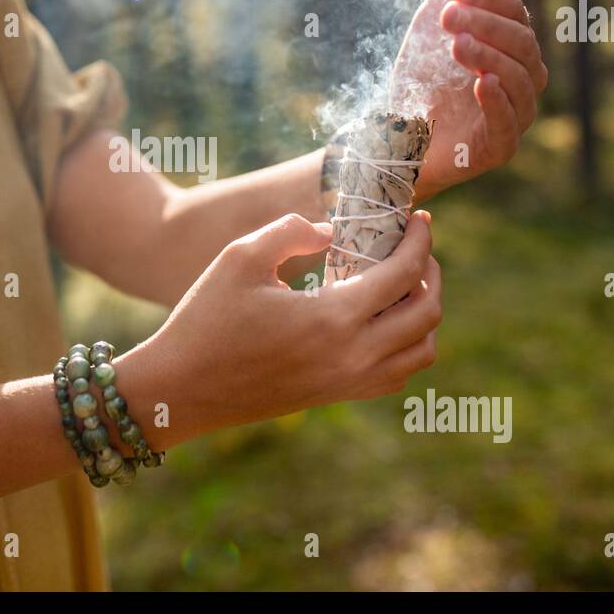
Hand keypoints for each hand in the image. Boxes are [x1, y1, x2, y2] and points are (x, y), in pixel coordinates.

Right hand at [133, 212, 440, 440]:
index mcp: (332, 319)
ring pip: (422, 351)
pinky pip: (398, 374)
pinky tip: (382, 320)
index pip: (405, 274)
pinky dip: (408, 345)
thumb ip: (290, 231)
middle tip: (415, 247)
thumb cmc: (206, 319)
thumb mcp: (240, 257)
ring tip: (404, 284)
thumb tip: (331, 232)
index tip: (420, 218)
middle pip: (427, 314)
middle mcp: (352, 356)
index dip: (419, 241)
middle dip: (431, 273)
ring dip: (426, 313)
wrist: (182, 389)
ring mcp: (347, 382)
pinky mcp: (336, 395)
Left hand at [390, 0, 547, 200]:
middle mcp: (522, 81)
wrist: (393, 133)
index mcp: (514, 48)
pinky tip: (481, 82)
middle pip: (521, 45)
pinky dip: (500, 103)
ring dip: (490, 58)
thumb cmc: (424, 76)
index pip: (515, 14)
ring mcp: (513, 117)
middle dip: (485, 25)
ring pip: (521, 82)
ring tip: (457, 45)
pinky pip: (510, 127)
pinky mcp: (496, 150)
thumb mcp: (439, 17)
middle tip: (447, 16)